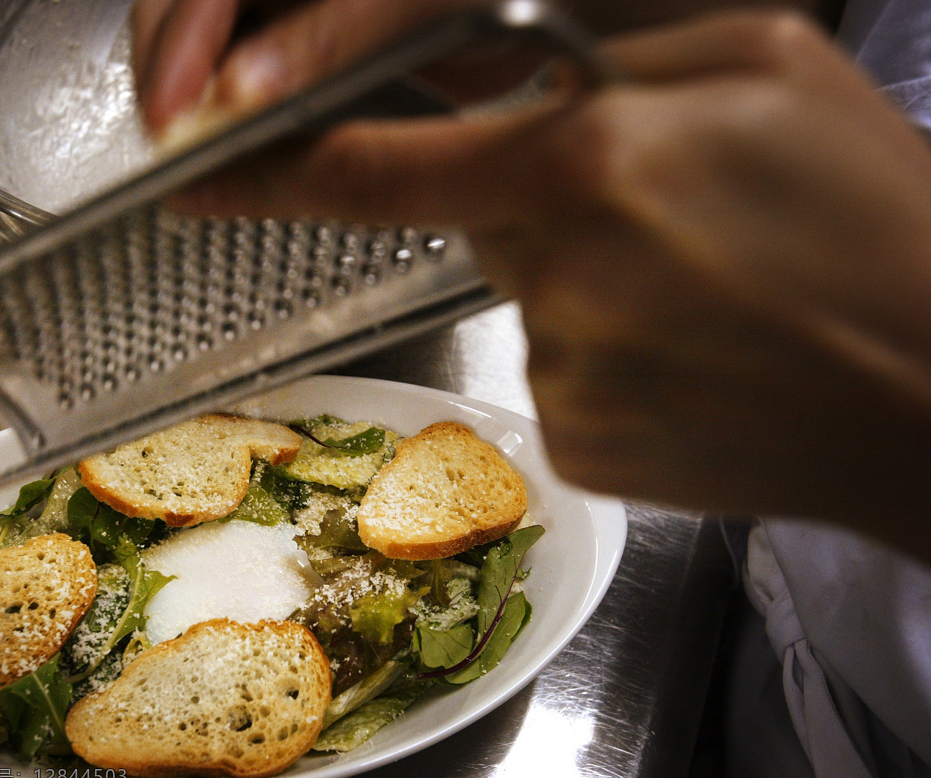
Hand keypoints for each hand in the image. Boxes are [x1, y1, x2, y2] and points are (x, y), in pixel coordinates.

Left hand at [163, 10, 930, 560]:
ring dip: (584, 278)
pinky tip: (689, 351)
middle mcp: (557, 279)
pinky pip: (555, 375)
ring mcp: (564, 375)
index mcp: (585, 166)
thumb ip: (594, 53)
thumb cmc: (877, 215)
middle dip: (536, 202)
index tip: (193, 180)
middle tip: (659, 211)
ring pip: (522, 299)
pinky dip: (605, 352)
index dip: (274, 172)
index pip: (376, 166)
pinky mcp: (583, 446)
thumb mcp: (755, 68)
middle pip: (475, 223)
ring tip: (701, 287)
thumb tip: (474, 62)